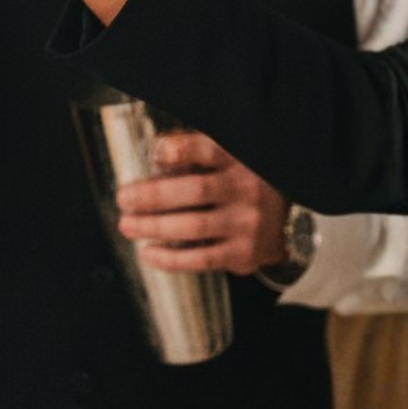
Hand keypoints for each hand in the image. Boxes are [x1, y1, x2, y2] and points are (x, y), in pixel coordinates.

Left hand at [114, 131, 288, 274]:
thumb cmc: (237, 184)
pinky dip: (172, 259)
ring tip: (127, 226)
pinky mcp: (244, 253)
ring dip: (155, 227)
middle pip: (196, 190)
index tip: (157, 151)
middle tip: (123, 198)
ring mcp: (247, 223)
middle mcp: (246, 189)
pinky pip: (203, 258)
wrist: (284, 221)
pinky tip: (148, 253)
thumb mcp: (226, 161)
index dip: (182, 149)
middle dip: (154, 195)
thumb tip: (151, 161)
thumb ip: (195, 158)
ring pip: (196, 226)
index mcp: (237, 160)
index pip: (209, 150)